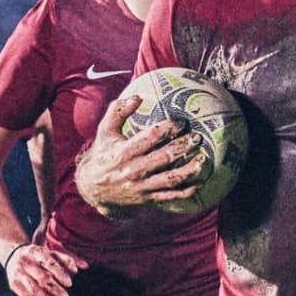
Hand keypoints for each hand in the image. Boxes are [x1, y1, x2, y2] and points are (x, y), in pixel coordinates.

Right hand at [4, 237, 81, 295]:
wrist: (12, 254)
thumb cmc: (38, 255)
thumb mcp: (50, 252)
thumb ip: (67, 259)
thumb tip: (82, 267)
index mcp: (36, 251)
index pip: (49, 263)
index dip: (60, 273)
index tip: (69, 284)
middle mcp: (26, 262)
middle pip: (42, 278)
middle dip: (55, 290)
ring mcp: (19, 274)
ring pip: (34, 290)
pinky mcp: (14, 285)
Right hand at [73, 86, 207, 209]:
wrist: (92, 188)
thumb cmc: (102, 154)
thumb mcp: (105, 130)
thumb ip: (119, 111)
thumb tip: (137, 96)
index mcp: (125, 151)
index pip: (152, 137)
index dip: (170, 127)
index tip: (183, 121)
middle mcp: (134, 169)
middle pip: (165, 157)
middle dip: (184, 146)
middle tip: (198, 137)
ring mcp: (141, 186)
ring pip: (170, 179)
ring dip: (189, 170)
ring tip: (203, 159)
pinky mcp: (146, 199)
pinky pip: (169, 197)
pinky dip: (185, 192)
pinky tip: (198, 183)